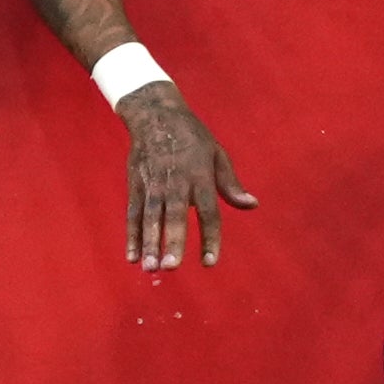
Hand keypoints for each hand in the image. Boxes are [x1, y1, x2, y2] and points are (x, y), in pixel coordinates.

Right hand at [122, 85, 254, 271]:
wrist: (156, 115)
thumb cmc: (193, 138)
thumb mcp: (217, 154)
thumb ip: (231, 184)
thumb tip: (252, 204)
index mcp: (201, 177)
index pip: (209, 213)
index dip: (210, 238)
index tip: (210, 262)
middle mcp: (176, 183)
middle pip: (175, 217)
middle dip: (173, 242)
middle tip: (171, 267)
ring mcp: (153, 185)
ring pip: (150, 218)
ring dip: (149, 243)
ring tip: (150, 267)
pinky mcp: (135, 186)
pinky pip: (133, 214)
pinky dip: (131, 235)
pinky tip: (132, 256)